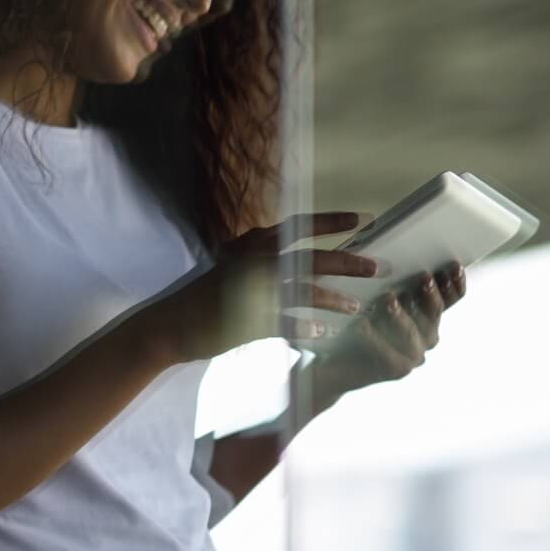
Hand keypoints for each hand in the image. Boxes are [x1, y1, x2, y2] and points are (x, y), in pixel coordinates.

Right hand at [160, 212, 378, 362]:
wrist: (172, 323)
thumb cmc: (207, 295)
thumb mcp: (234, 265)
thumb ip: (264, 259)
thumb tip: (303, 260)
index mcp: (252, 245)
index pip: (299, 226)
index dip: (332, 221)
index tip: (364, 218)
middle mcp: (255, 262)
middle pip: (312, 258)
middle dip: (348, 262)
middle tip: (377, 267)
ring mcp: (252, 290)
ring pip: (305, 290)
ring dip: (334, 299)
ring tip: (354, 307)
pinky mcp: (248, 319)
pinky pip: (287, 322)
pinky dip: (306, 327)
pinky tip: (321, 332)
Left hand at [306, 263, 465, 410]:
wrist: (334, 361)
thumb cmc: (355, 324)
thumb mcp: (375, 299)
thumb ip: (393, 285)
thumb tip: (398, 260)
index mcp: (427, 315)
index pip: (449, 299)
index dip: (455, 284)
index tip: (454, 266)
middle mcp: (426, 335)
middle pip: (435, 313)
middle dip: (430, 294)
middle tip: (424, 278)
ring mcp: (415, 354)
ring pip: (413, 332)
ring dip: (400, 314)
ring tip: (388, 299)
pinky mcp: (397, 369)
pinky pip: (389, 353)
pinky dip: (374, 338)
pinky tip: (363, 325)